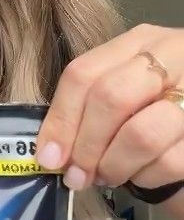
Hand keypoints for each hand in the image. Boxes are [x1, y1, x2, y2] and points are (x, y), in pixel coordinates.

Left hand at [35, 24, 183, 191]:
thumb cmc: (154, 107)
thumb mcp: (126, 91)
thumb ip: (89, 109)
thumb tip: (51, 153)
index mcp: (141, 41)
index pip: (84, 72)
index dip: (60, 119)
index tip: (48, 157)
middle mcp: (172, 57)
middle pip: (110, 97)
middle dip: (85, 145)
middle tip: (77, 175)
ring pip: (140, 134)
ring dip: (113, 166)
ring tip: (109, 176)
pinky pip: (167, 163)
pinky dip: (146, 178)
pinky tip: (142, 174)